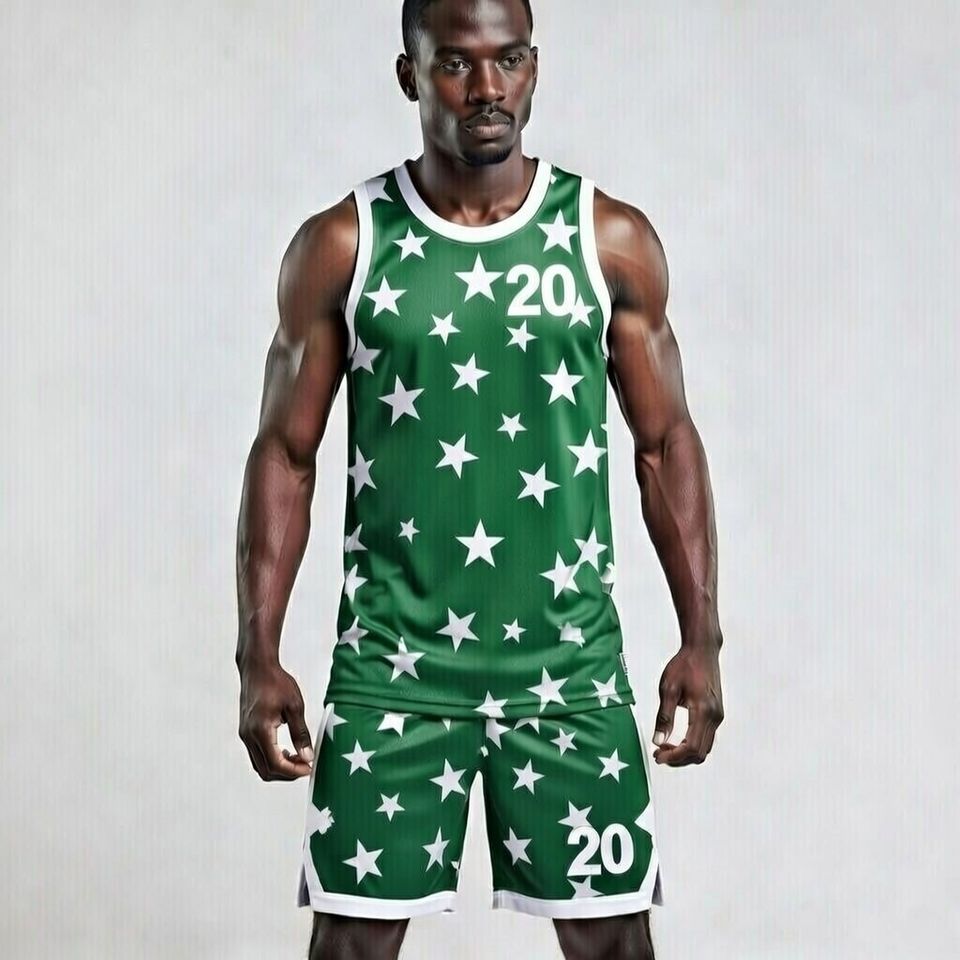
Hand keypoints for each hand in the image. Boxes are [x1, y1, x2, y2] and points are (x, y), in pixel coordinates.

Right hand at [237, 659, 314, 779]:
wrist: (257, 668)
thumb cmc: (276, 682)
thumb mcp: (295, 706)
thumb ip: (300, 734)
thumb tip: (308, 756)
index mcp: (260, 730)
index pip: (275, 764)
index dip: (294, 771)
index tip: (309, 768)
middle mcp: (248, 736)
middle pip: (266, 770)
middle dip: (287, 773)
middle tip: (306, 766)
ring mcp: (245, 735)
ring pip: (260, 765)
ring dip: (279, 767)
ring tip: (298, 758)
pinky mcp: (246, 731)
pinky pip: (257, 755)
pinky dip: (271, 759)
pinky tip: (286, 751)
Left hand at [652, 644, 723, 765]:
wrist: (702, 650)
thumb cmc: (684, 665)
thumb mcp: (668, 689)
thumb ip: (664, 717)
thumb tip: (658, 741)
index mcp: (703, 710)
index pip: (691, 746)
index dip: (674, 757)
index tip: (657, 756)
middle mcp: (715, 716)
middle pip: (699, 753)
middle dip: (678, 759)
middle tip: (658, 755)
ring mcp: (718, 716)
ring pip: (705, 748)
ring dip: (685, 754)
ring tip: (665, 748)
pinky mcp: (717, 714)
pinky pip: (707, 738)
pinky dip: (692, 745)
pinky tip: (677, 740)